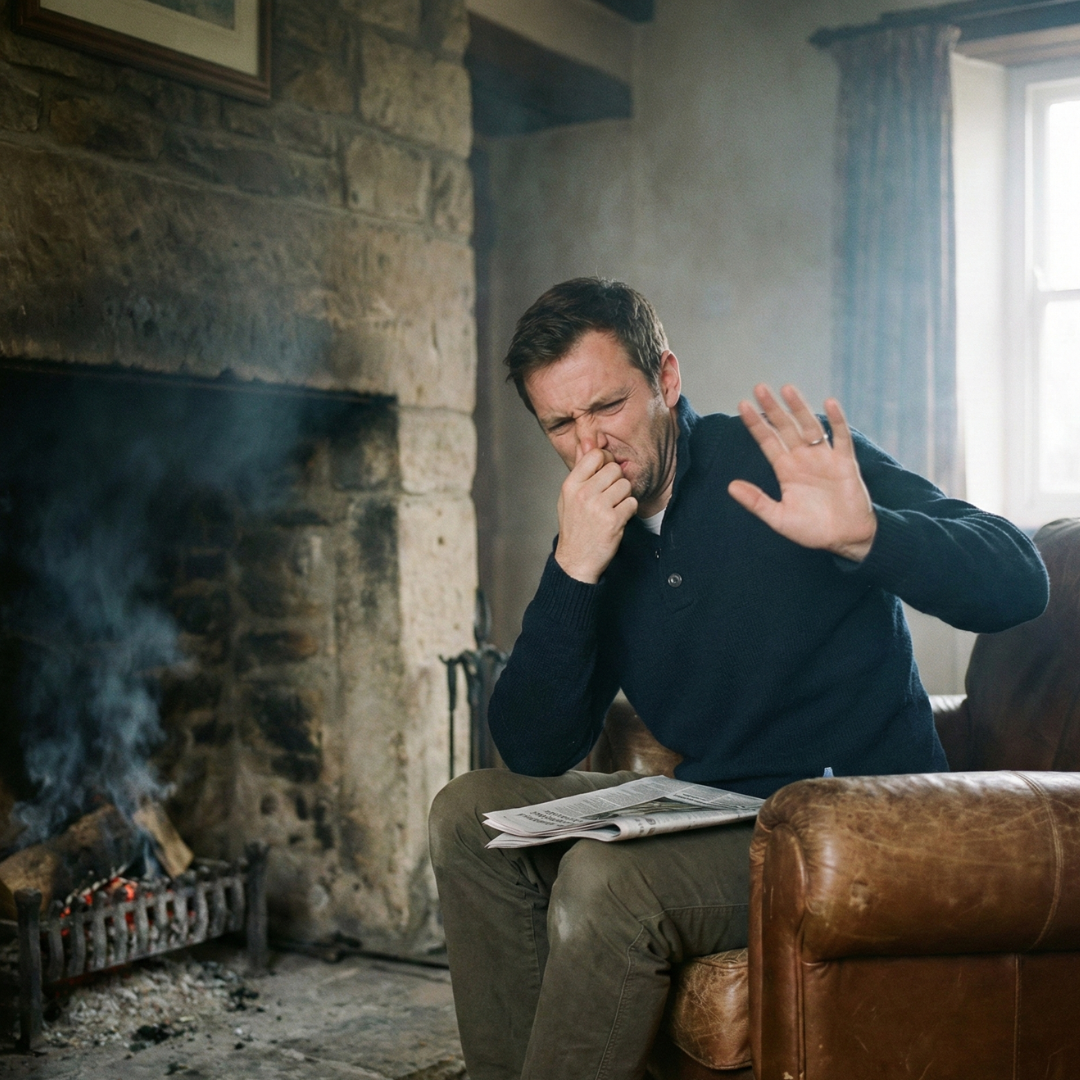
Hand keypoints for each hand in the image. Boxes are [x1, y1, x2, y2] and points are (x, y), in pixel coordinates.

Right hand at [555, 439, 638, 582]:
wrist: (576, 560)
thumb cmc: (574, 526)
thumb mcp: (569, 495)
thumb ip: (580, 468)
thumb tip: (587, 440)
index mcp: (571, 485)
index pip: (596, 455)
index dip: (605, 462)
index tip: (604, 475)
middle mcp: (583, 493)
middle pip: (614, 469)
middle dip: (616, 481)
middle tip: (609, 496)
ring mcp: (598, 507)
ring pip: (625, 485)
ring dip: (623, 496)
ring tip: (612, 508)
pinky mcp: (613, 521)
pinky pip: (631, 503)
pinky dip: (628, 511)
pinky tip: (617, 519)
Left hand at [728, 384, 876, 561]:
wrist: (845, 539)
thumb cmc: (812, 530)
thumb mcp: (779, 518)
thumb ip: (756, 501)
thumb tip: (730, 486)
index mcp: (786, 470)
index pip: (768, 441)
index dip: (756, 424)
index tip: (742, 406)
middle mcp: (803, 459)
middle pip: (785, 428)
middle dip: (773, 408)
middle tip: (759, 388)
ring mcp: (824, 458)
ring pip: (810, 427)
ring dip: (799, 408)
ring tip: (787, 389)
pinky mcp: (845, 462)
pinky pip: (841, 437)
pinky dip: (836, 420)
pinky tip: (829, 403)